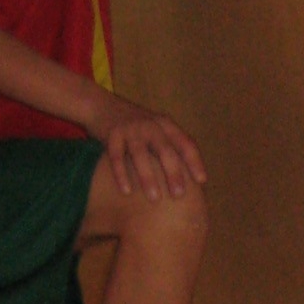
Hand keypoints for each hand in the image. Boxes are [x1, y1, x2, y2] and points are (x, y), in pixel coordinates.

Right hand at [87, 93, 207, 200]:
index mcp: (166, 125)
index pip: (185, 143)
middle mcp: (150, 125)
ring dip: (148, 176)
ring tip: (155, 198)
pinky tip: (126, 191)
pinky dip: (121, 173)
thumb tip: (192, 183)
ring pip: (140, 153)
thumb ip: (172, 148)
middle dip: (173, 172)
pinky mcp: (111, 134)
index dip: (194, 161)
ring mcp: (130, 129)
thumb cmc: (137, 128)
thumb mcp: (157, 131)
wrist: (101, 105)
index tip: (201, 181)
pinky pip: (116, 156)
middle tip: (179, 195)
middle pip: (164, 149)